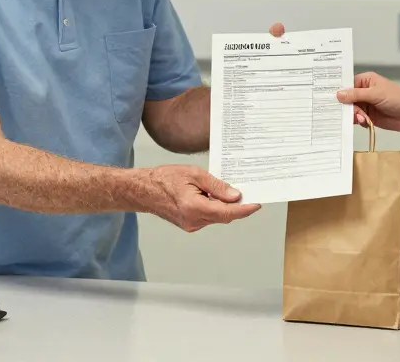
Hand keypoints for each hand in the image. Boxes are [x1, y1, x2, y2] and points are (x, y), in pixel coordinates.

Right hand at [143, 165, 260, 231]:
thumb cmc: (164, 179)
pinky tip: (210, 195)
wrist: (143, 190)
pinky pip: (208, 217)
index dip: (244, 209)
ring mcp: (191, 225)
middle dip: (236, 205)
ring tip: (222, 188)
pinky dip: (214, 207)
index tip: (257, 204)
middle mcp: (194, 220)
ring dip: (223, 205)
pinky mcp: (188, 224)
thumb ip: (216, 185)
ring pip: (216, 217)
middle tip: (246, 191)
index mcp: (195, 207)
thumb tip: (235, 196)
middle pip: (224, 216)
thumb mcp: (193, 174)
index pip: (227, 212)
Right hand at [334, 72, 399, 131]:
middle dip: (346, 106)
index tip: (328, 96)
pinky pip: (356, 118)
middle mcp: (363, 92)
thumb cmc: (396, 98)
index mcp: (365, 81)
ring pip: (351, 109)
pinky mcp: (368, 116)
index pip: (347, 84)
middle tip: (347, 112)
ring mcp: (365, 105)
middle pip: (347, 98)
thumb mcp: (375, 94)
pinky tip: (363, 122)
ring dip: (353, 114)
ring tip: (360, 118)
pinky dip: (357, 120)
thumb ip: (356, 95)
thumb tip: (338, 94)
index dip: (339, 90)